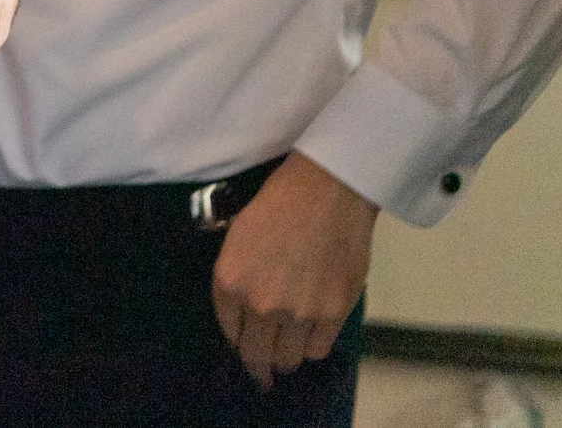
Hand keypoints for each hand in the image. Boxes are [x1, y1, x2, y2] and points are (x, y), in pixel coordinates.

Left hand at [211, 151, 378, 388]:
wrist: (326, 191)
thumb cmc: (278, 203)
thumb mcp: (237, 238)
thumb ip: (237, 279)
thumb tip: (243, 312)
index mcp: (230, 282)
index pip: (229, 331)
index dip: (237, 341)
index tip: (244, 345)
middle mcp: (260, 304)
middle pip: (256, 355)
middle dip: (258, 364)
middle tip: (263, 370)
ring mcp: (298, 313)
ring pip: (288, 358)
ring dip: (286, 357)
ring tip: (289, 349)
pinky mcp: (332, 314)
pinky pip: (318, 349)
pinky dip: (313, 346)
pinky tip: (312, 335)